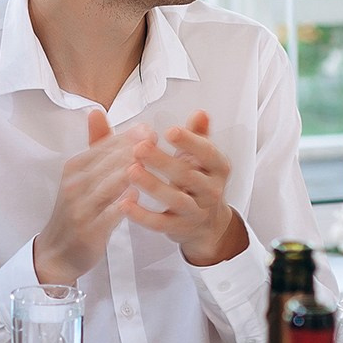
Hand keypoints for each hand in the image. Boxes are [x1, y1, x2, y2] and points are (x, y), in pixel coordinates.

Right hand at [33, 110, 151, 284]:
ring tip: (152, 163)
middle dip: (132, 150)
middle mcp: (75, 185)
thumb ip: (94, 145)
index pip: (102, 146)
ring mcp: (80, 208)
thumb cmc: (76, 211)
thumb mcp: (81, 176)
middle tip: (156, 141)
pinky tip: (138, 197)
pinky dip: (122, 205)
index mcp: (75, 168)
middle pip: (107, 162)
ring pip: (107, 185)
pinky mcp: (88, 230)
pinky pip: (107, 215)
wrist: (57, 252)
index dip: (127, 137)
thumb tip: (97, 111)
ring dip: (129, 172)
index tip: (149, 130)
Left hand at [124, 110, 247, 267]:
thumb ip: (197, 135)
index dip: (190, 141)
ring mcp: (196, 211)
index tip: (169, 131)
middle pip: (187, 174)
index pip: (207, 152)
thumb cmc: (199, 183)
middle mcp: (211, 190)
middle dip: (162, 161)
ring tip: (131, 171)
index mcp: (218, 167)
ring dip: (152, 185)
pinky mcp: (180, 229)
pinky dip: (142, 215)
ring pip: (175, 199)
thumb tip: (200, 113)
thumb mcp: (202, 158)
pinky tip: (125, 203)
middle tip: (140, 147)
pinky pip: (161, 223)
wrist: (209, 225)